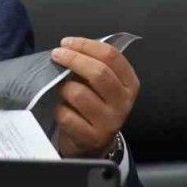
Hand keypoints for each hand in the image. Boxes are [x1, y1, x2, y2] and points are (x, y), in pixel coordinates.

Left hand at [49, 37, 140, 158]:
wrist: (93, 144)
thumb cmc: (94, 105)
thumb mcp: (101, 85)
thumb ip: (93, 65)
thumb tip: (69, 47)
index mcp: (129, 84)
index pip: (112, 56)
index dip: (86, 45)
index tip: (67, 42)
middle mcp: (123, 103)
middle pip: (98, 72)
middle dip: (73, 59)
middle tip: (57, 54)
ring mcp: (109, 122)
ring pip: (78, 93)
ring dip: (63, 88)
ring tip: (62, 90)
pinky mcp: (91, 138)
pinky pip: (66, 115)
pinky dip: (58, 109)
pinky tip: (61, 109)